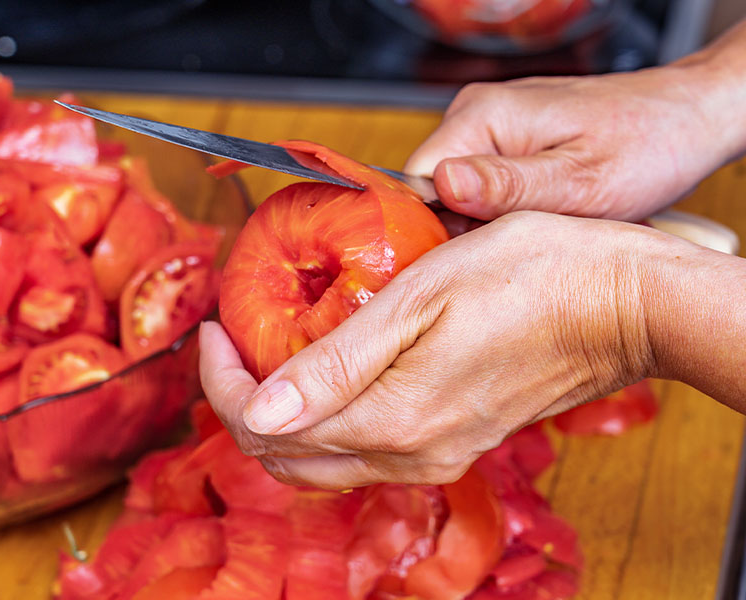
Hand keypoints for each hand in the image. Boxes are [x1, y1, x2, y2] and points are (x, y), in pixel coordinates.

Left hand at [200, 211, 671, 488]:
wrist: (620, 304)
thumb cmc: (530, 279)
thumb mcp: (420, 299)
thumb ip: (336, 364)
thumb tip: (259, 411)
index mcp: (392, 419)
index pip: (265, 424)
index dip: (221, 379)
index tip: (213, 328)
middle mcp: (410, 454)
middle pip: (287, 456)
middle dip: (243, 401)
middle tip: (233, 340)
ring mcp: (436, 454)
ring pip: (324, 459)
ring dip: (283, 412)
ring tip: (272, 350)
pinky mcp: (456, 442)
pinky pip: (366, 450)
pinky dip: (328, 418)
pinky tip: (332, 370)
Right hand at [405, 62, 744, 221]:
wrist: (688, 119)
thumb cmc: (650, 143)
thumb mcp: (581, 180)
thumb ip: (509, 186)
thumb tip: (443, 185)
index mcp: (484, 116)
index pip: (415, 184)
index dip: (433, 232)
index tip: (469, 263)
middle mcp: (478, 116)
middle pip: (431, 194)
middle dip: (464, 233)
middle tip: (513, 255)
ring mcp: (491, 130)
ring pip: (457, 197)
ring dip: (486, 227)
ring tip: (533, 236)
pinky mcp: (507, 145)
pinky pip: (482, 190)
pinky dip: (503, 216)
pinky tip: (536, 225)